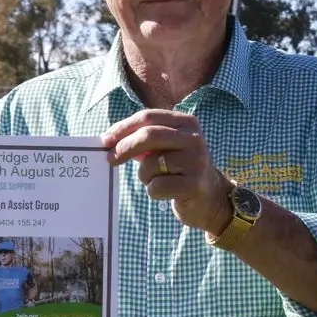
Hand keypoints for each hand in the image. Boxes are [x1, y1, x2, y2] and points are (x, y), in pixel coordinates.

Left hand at [103, 109, 232, 233]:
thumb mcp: (166, 148)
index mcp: (187, 123)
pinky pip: (157, 186)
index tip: (106, 140)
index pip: (149, 117)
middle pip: (149, 135)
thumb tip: (109, 140)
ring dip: (144, 176)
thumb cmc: (180, 170)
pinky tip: (166, 192)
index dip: (123, 127)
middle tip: (110, 160)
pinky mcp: (194, 184)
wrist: (210, 198)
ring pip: (151, 164)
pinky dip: (153, 191)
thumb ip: (143, 140)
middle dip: (124, 147)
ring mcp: (197, 161)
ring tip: (157, 180)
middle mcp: (195, 138)